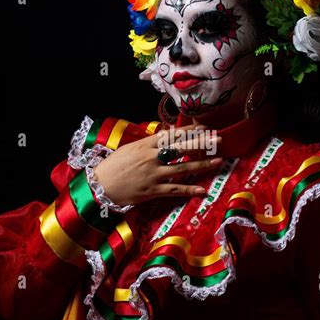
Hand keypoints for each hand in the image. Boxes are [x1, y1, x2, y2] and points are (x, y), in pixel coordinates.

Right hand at [93, 124, 222, 206]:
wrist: (100, 185)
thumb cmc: (113, 166)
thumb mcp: (130, 149)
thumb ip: (149, 143)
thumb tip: (165, 135)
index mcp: (145, 145)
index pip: (172, 135)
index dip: (189, 131)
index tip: (204, 128)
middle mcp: (152, 157)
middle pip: (182, 148)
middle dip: (202, 143)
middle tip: (219, 140)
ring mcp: (153, 174)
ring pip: (183, 167)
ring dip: (202, 164)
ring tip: (218, 160)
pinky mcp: (153, 190)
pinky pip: (175, 189)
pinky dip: (189, 190)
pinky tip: (202, 190)